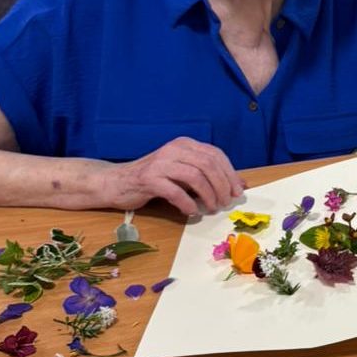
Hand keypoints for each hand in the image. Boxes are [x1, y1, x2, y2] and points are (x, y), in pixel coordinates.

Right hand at [97, 136, 244, 215]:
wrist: (117, 182)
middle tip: (226, 202)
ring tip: (212, 208)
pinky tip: (192, 212)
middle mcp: (174, 149)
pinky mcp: (148, 179)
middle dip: (222, 185)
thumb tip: (240, 184)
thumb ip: (207, 176)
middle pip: (208, 165)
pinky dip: (188, 203)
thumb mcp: (183, 173)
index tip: (237, 191)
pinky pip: (175, 191)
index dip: (230, 173)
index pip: (215, 154)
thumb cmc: (154, 179)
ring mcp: (161, 163)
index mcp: (185, 144)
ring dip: (208, 195)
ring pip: (195, 176)